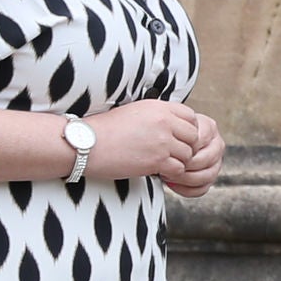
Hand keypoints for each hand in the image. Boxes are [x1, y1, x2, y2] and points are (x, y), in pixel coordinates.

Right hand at [85, 99, 213, 188]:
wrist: (87, 144)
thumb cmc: (107, 129)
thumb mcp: (136, 111)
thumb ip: (158, 115)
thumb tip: (176, 125)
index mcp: (159, 107)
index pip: (191, 117)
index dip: (187, 129)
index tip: (177, 137)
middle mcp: (164, 122)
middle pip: (194, 137)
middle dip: (185, 146)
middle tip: (170, 153)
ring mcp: (162, 142)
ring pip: (188, 155)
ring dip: (177, 161)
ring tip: (160, 162)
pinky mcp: (156, 161)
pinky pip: (178, 169)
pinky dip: (170, 173)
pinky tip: (157, 170)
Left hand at [158, 109, 223, 197]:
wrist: (166, 139)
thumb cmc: (166, 130)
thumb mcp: (168, 122)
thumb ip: (173, 128)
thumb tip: (168, 140)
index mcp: (209, 127)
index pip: (199, 141)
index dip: (182, 149)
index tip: (168, 152)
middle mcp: (215, 144)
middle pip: (205, 160)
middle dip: (184, 165)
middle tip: (168, 165)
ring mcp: (216, 161)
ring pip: (207, 176)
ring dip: (185, 178)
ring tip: (169, 175)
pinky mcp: (210, 176)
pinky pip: (203, 188)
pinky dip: (187, 189)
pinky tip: (173, 184)